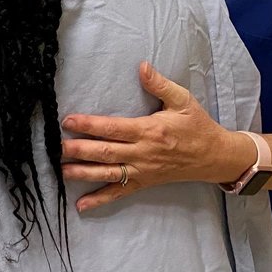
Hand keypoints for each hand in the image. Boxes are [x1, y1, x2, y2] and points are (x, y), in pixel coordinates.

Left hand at [61, 61, 251, 211]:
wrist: (215, 156)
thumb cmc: (197, 126)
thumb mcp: (183, 100)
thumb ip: (160, 84)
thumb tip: (142, 66)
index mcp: (149, 130)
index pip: (113, 128)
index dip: (89, 124)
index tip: (68, 121)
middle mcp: (143, 153)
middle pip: (106, 152)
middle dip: (79, 150)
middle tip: (56, 147)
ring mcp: (143, 171)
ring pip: (108, 173)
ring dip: (83, 173)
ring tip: (61, 171)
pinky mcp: (144, 183)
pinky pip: (120, 193)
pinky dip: (100, 199)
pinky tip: (81, 205)